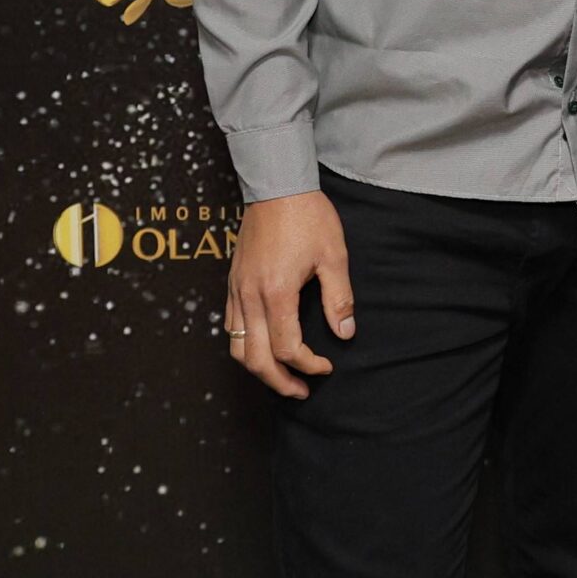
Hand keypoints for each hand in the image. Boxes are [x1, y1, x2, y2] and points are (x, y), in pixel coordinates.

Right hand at [223, 189, 353, 399]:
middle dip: (278, 381)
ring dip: (259, 369)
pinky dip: (245, 346)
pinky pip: (231, 326)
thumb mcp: (333, 255)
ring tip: (282, 377)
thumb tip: (345, 333)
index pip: (286, 348)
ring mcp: (236, 290)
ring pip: (237, 347)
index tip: (326, 366)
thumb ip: (339, 298)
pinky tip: (264, 347)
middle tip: (301, 391)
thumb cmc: (307, 216)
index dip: (308, 364)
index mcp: (276, 292)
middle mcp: (250, 296)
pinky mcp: (232, 283)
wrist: (277, 186)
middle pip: (255, 359)